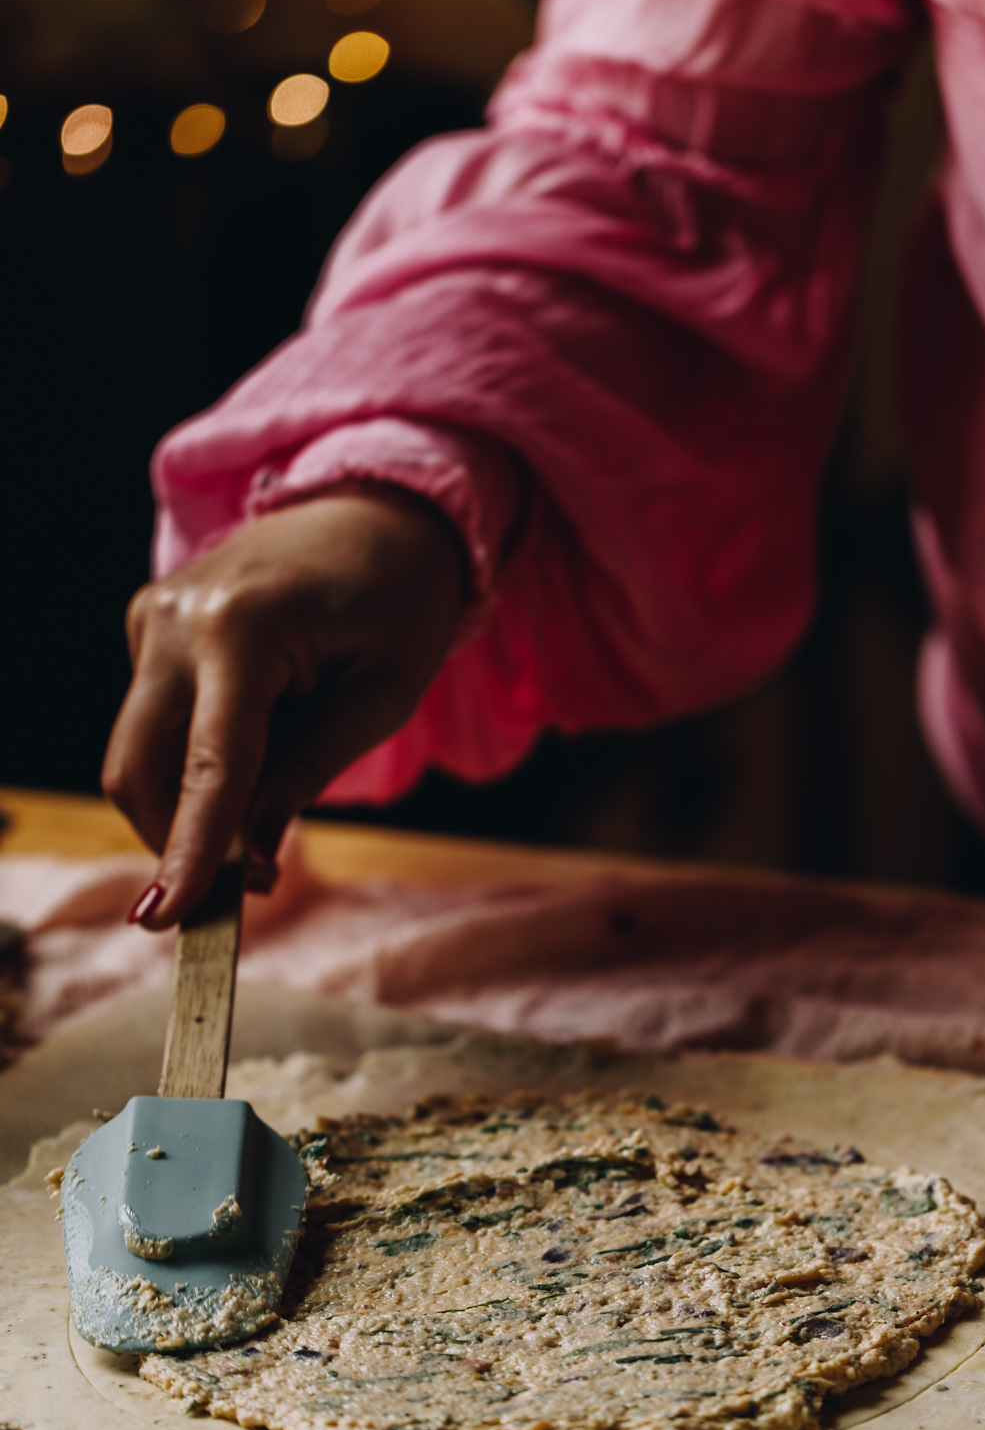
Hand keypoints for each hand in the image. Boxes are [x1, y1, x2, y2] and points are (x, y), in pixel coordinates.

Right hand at [103, 485, 466, 929]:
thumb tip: (245, 855)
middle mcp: (173, 619)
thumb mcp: (381, 697)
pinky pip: (157, 726)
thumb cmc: (400, 597)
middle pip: (141, 769)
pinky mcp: (150, 630)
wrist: (380, 509)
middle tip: (251, 892)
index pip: (208, 763)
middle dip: (180, 843)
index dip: (190, 849)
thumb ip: (305, 773)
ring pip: (140, 757)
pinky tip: (255, 755)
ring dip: (190, 810)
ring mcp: (151, 620)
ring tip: (269, 823)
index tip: (168, 920)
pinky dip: (193, 768)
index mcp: (240, 626)